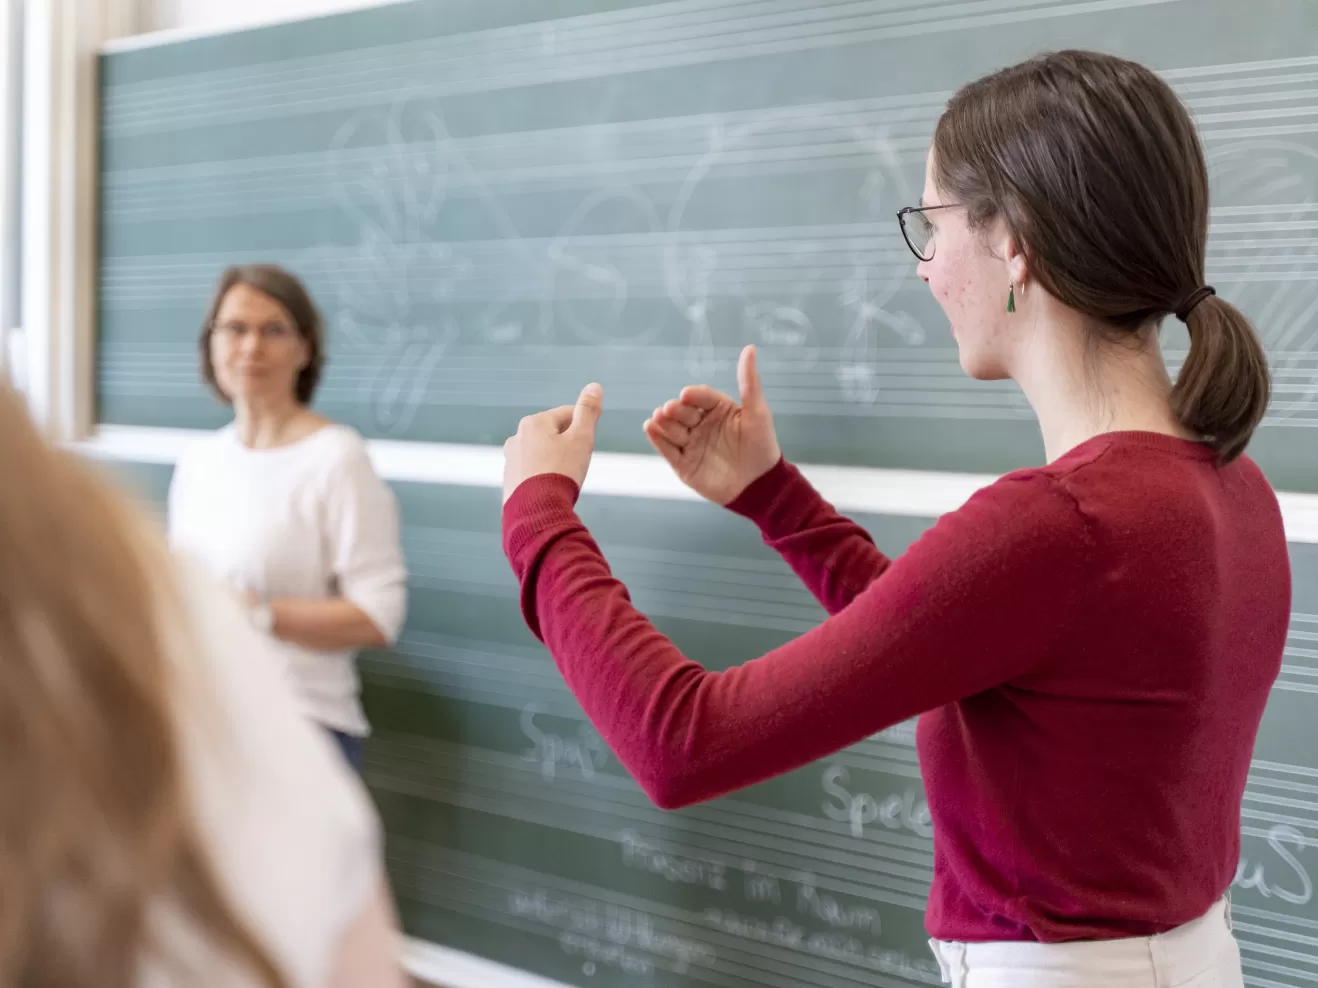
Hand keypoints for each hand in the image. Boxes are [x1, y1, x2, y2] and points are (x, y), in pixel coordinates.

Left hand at [503, 383, 602, 502]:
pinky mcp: (509, 480)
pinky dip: (543, 477)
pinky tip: (551, 489)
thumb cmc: (562, 472)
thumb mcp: (582, 438)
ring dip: (555, 461)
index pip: (567, 415)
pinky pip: (532, 472)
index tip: (587, 447)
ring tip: (564, 479)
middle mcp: (517, 437)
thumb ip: (588, 411)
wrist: (536, 511)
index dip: (583, 429)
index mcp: (534, 422)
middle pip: (553, 434)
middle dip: (567, 446)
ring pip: (541, 453)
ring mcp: (511, 459)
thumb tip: (594, 386)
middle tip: (577, 465)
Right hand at [644, 344, 780, 504]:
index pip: (701, 397)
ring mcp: (691, 444)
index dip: (693, 395)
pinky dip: (657, 439)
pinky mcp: (684, 464)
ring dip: (664, 422)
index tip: (687, 394)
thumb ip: (749, 382)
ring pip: (672, 429)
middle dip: (675, 409)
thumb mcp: (757, 412)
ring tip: (658, 417)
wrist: (760, 486)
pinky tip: (650, 427)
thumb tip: (749, 348)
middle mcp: (702, 425)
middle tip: (670, 409)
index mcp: (718, 410)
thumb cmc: (762, 446)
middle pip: (683, 412)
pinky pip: (667, 449)